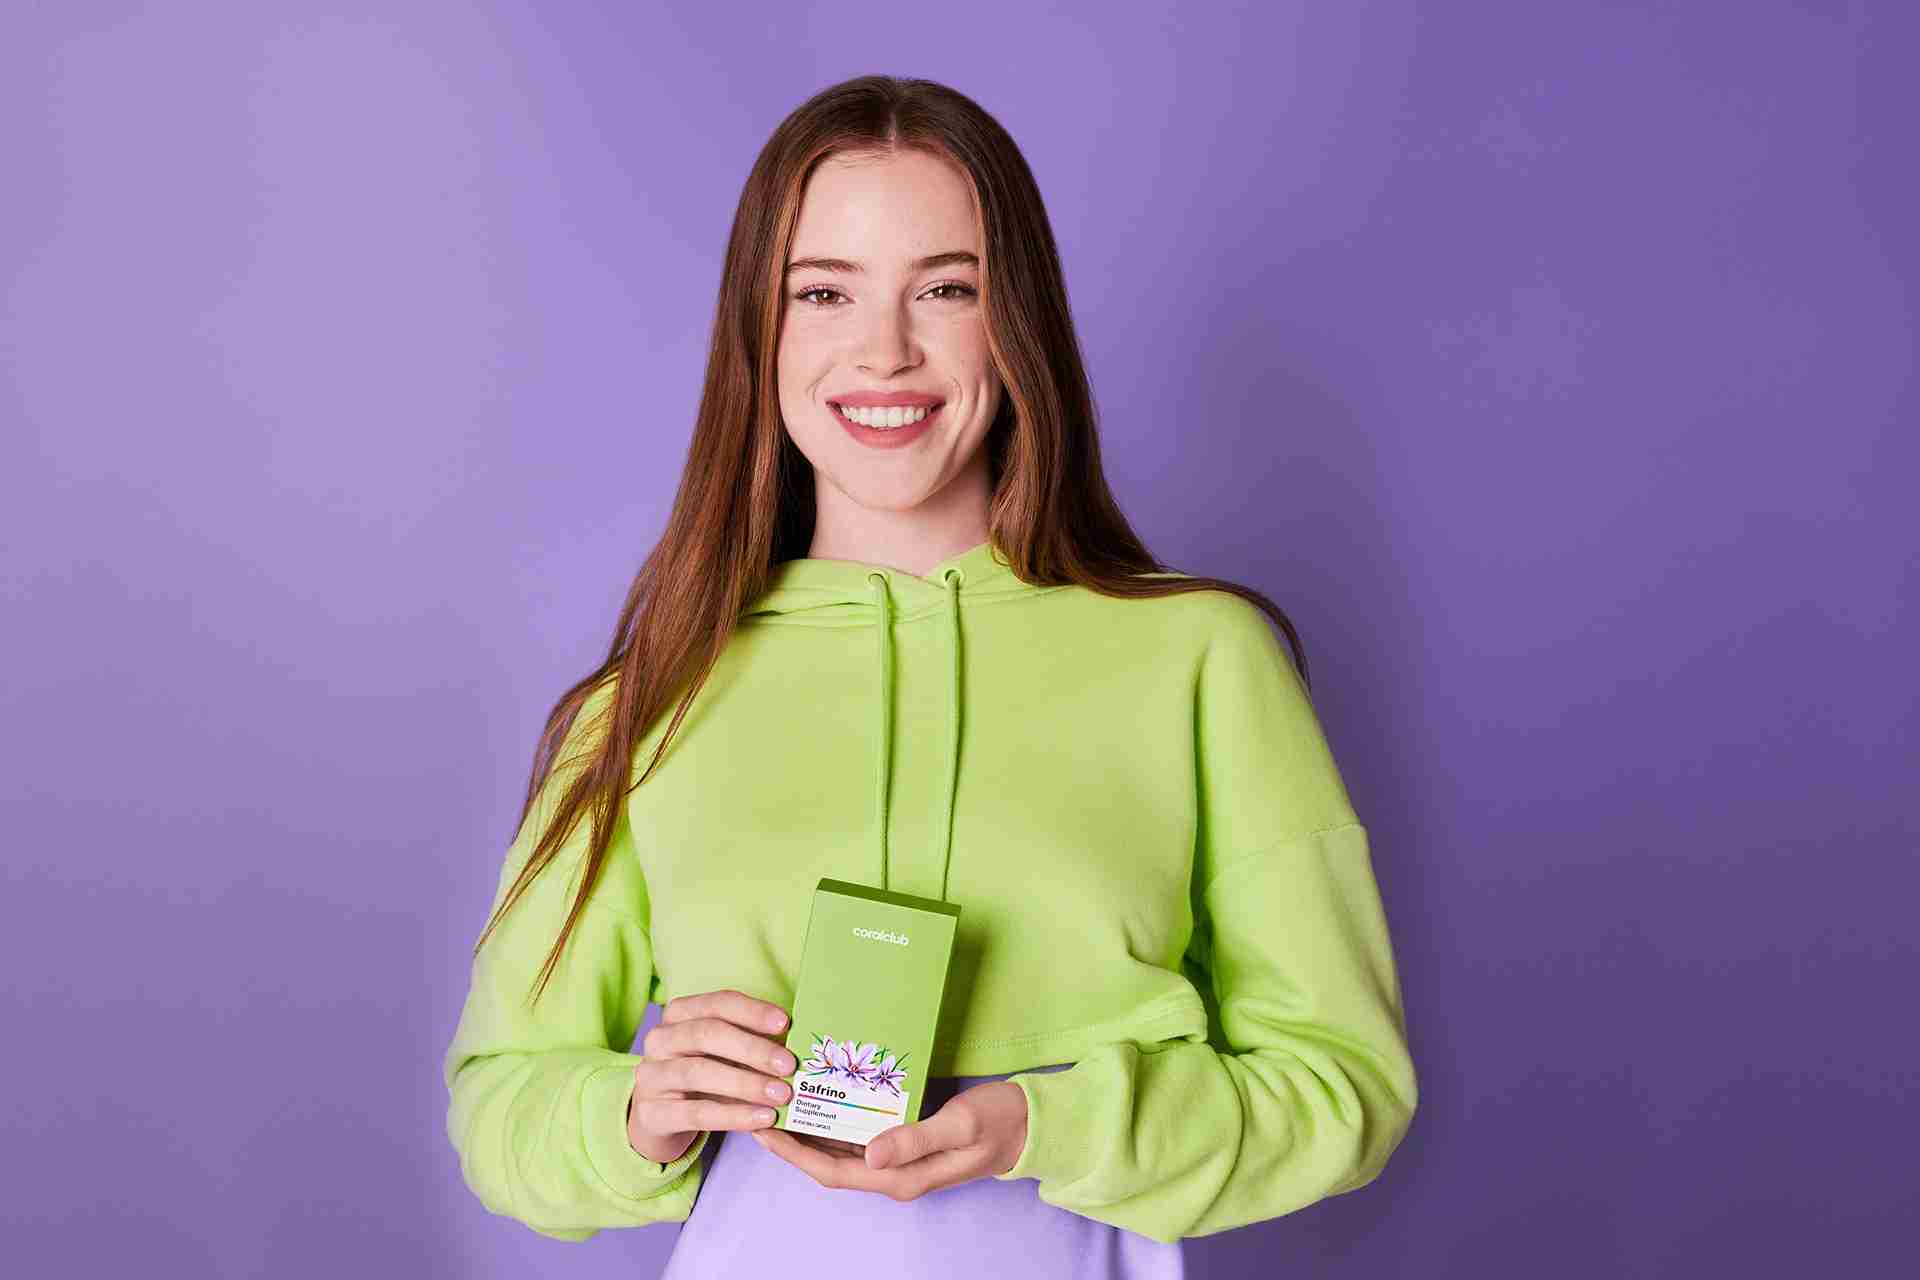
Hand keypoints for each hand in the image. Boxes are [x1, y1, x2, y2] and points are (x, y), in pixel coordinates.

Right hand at [626, 988, 797, 1164]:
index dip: (752, 1012)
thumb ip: (752, 1044)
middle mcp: (660, 1039)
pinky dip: (734, 1115)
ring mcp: (651, 1076)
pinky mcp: (652, 1114)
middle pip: (706, 1034)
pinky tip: (763, 1119)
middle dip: (752, 1049)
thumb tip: (797, 1044)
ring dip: (746, 1084)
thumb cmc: (704, 1076)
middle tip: (788, 1065)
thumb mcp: (724, 1054)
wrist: (661, 1119)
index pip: (717, 1003)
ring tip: (782, 1095)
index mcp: (680, 1014)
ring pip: (699, 1073)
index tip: (785, 1023)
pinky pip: (696, 1113)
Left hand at [749, 1078, 1028, 1199]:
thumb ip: (914, 1139)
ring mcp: (899, 1161)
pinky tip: (824, 1100)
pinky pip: (860, 1139)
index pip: (832, 1172)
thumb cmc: (997, 1120)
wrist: (1029, 1125)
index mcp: (901, 1176)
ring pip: (841, 1153)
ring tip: (782, 1103)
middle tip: (762, 1110)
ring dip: (811, 1132)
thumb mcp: (958, 1124)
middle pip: (828, 1165)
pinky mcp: (905, 1144)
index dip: (794, 1155)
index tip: (764, 1131)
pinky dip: (837, 1123)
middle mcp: (894, 1174)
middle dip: (792, 1142)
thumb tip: (868, 1155)